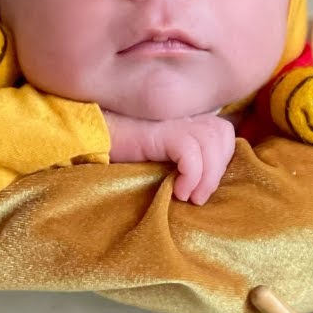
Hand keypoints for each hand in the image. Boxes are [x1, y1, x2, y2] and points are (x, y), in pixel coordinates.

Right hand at [103, 110, 235, 204]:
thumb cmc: (121, 153)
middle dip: (217, 171)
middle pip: (221, 135)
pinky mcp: (159, 131)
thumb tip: (203, 186)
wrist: (89, 140)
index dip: (222, 159)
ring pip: (210, 143)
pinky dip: (191, 175)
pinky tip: (177, 191)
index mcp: (184, 118)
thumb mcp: (158, 158)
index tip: (203, 183)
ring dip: (206, 178)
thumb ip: (180, 160)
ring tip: (189, 197)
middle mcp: (181, 115)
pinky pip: (190, 152)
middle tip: (198, 197)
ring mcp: (170, 120)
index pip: (222, 131)